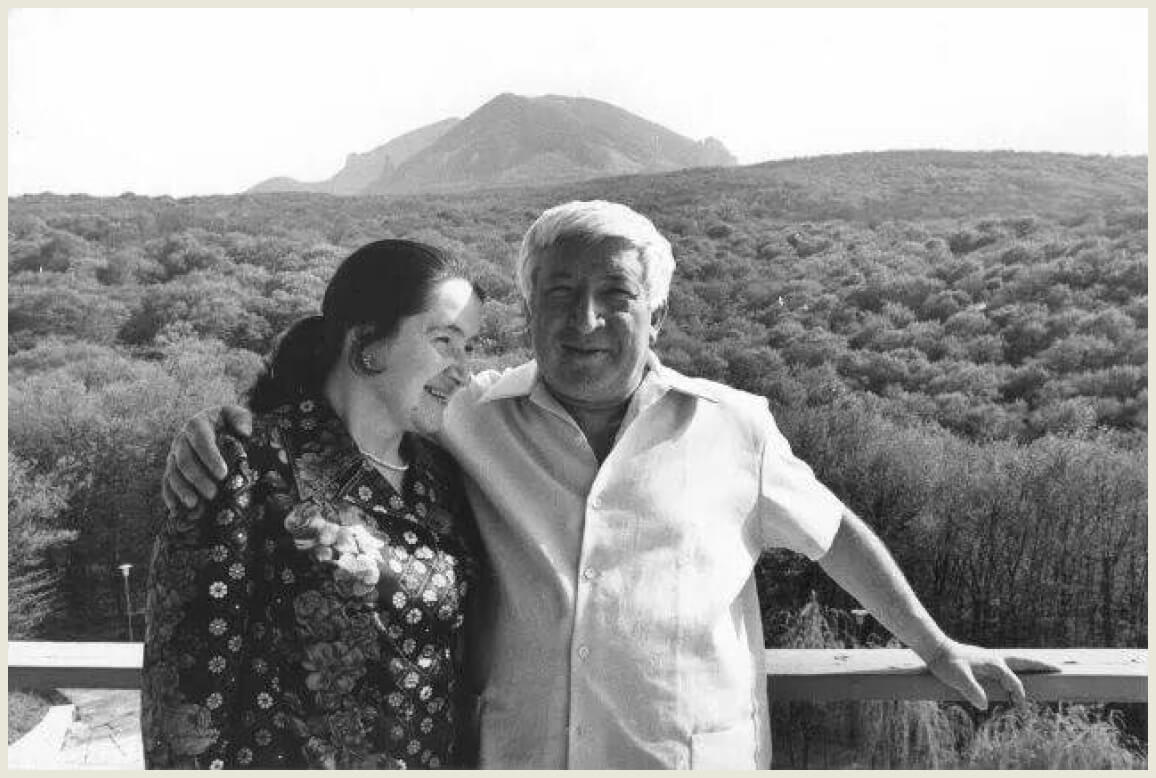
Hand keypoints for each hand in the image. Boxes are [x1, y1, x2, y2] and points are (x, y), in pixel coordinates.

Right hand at [161, 405, 252, 511]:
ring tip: (195, 505)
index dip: (210, 458)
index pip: (202, 441)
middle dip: (198, 478)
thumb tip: (244, 433)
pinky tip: (176, 510)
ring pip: (173, 473)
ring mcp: (173, 455)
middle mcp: (181, 439)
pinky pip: (166, 482)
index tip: (223, 474)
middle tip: (213, 494)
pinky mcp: (171, 468)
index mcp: (197, 424)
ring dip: (182, 490)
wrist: (213, 426)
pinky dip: (170, 496)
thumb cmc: (228, 422)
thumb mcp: (236, 414)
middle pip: (185, 460)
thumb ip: (241, 418)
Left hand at [925, 640, 1059, 708]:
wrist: (935, 649)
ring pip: (1016, 661)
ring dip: (1030, 665)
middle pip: (1024, 661)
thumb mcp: (958, 678)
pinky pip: (1006, 664)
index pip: (1014, 681)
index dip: (1019, 695)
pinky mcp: (984, 660)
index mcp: (993, 663)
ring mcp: (990, 658)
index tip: (1020, 707)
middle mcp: (995, 658)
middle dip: (1041, 666)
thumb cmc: (947, 663)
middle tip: (1058, 668)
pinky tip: (1016, 672)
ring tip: (1043, 668)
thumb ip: (972, 690)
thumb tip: (984, 704)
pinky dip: (1016, 668)